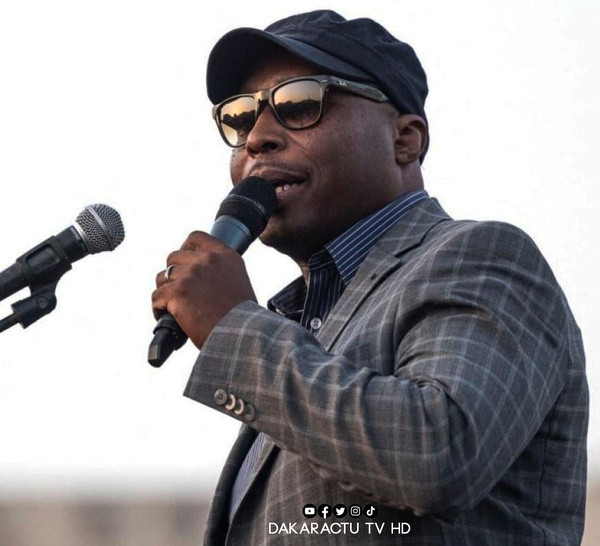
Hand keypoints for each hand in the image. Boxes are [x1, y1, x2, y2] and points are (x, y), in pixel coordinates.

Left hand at [152, 231, 256, 348]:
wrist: (242, 335)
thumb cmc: (241, 317)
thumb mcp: (238, 282)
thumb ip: (219, 272)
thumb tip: (198, 277)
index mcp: (225, 256)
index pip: (195, 238)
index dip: (184, 249)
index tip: (182, 262)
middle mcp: (208, 260)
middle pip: (173, 257)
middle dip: (172, 275)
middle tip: (178, 292)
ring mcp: (191, 274)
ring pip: (162, 278)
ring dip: (165, 292)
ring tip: (173, 307)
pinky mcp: (178, 292)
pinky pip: (156, 297)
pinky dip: (158, 309)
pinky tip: (167, 317)